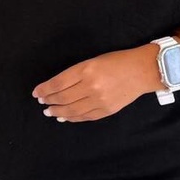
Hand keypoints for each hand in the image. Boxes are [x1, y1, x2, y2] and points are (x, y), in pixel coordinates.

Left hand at [30, 45, 159, 122]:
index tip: (36, 93)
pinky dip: (72, 118)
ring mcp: (99, 100)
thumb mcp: (93, 60)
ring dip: (58, 111)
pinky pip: (85, 117)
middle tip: (42, 102)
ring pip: (72, 110)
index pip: (58, 83)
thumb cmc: (117, 61)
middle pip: (63, 98)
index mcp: (86, 69)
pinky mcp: (107, 110)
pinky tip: (65, 117)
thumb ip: (76, 74)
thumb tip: (58, 87)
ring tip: (49, 111)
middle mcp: (91, 86)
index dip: (45, 89)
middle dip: (49, 101)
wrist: (142, 71)